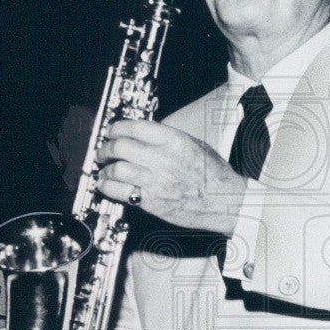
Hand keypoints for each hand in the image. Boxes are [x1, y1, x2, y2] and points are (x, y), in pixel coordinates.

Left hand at [96, 120, 246, 235]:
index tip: (111, 131)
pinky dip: (108, 186)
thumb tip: (145, 135)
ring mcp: (155, 181)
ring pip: (116, 169)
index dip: (116, 127)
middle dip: (106, 147)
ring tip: (104, 169)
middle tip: (103, 150)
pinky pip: (121, 191)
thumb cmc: (214, 175)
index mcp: (173, 140)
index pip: (134, 127)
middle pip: (120, 146)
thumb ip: (168, 138)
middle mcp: (162, 159)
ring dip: (106, 168)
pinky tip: (106, 184)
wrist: (225, 201)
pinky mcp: (151, 201)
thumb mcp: (195, 144)